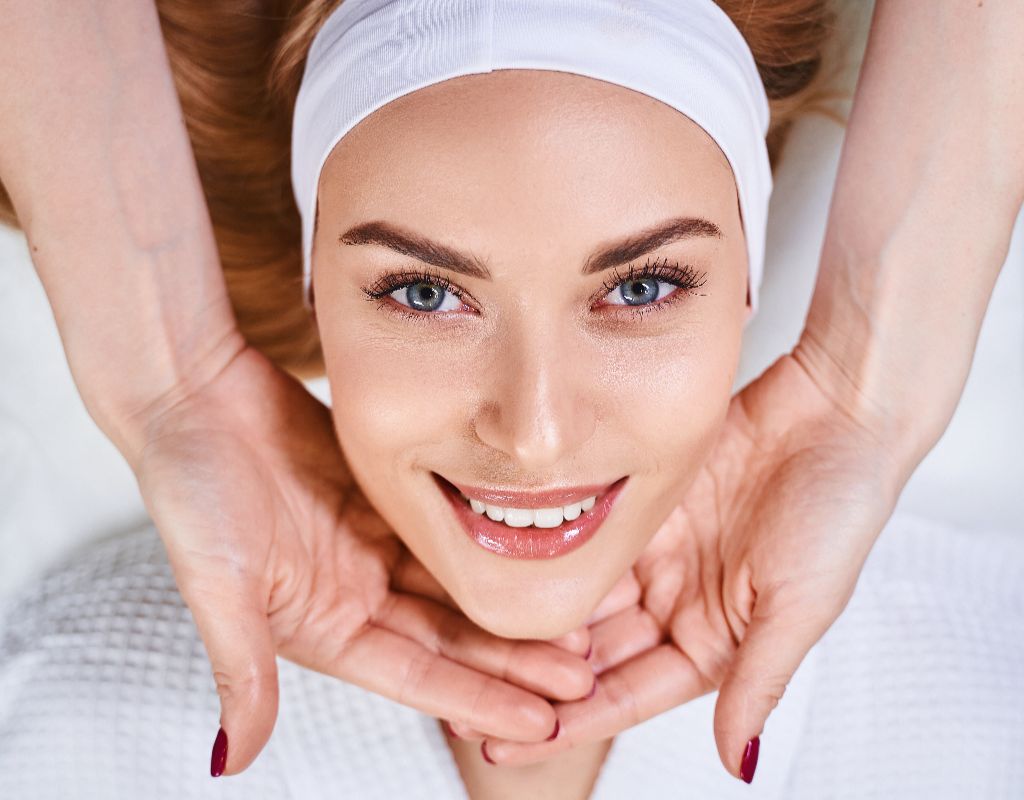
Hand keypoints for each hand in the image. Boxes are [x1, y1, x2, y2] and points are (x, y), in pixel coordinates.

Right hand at [132, 344, 593, 774]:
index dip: (480, 699)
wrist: (191, 394)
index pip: (418, 675)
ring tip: (580, 626)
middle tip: (585, 681)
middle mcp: (355, 591)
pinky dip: (492, 545)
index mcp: (323, 626)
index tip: (543, 724)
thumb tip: (229, 761)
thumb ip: (240, 668)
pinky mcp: (385, 497)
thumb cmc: (191, 487)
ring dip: (513, 607)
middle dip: (515, 663)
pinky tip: (540, 552)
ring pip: (459, 586)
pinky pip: (450, 526)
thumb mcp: (218, 582)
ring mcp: (373, 543)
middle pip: (452, 637)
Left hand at [481, 349, 906, 780]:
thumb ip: (758, 679)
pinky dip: (550, 551)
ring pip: (580, 595)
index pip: (629, 693)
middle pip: (593, 650)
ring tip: (471, 635)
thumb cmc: (840, 508)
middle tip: (468, 691)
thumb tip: (737, 764)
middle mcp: (677, 600)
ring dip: (535, 615)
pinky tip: (503, 562)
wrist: (838, 410)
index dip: (572, 722)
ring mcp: (655, 549)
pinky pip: (585, 532)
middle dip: (536, 675)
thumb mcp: (800, 604)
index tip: (511, 744)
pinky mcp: (642, 500)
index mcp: (713, 640)